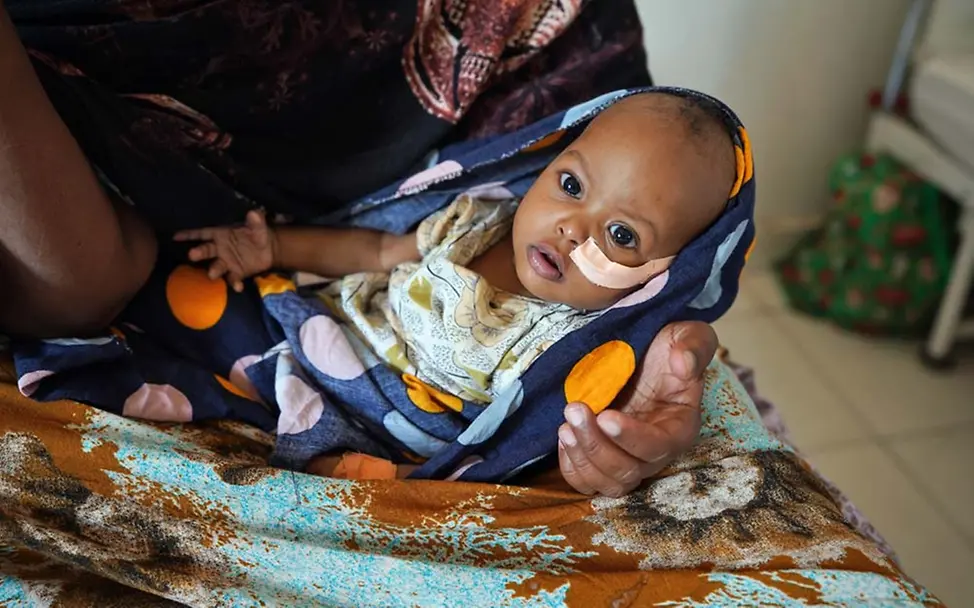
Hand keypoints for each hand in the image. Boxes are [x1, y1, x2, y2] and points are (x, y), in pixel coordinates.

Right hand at [174, 210, 274, 291]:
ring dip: (214, 270)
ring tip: (212, 274)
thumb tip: (254, 213)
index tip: (175, 236)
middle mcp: (220, 249)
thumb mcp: (258, 227)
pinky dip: (235, 283)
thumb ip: (255, 221)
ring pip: (217, 266)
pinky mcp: (236, 273)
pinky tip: (238, 287)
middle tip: (192, 255)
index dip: (189, 235)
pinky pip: (233, 278)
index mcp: (221, 235)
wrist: (270, 250)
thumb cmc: (258, 234)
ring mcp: (227, 262)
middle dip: (199, 252)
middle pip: (206, 250)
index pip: (202, 234)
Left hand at [558, 321, 716, 496]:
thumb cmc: (667, 347)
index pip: (657, 448)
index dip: (631, 438)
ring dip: (582, 457)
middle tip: (575, 410)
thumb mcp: (688, 336)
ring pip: (607, 482)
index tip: (606, 416)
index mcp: (679, 427)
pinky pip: (587, 480)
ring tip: (565, 425)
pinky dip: (572, 466)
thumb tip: (684, 362)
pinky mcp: (604, 459)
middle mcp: (654, 452)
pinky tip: (564, 436)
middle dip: (597, 445)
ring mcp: (627, 458)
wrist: (642, 353)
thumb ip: (693, 346)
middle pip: (628, 472)